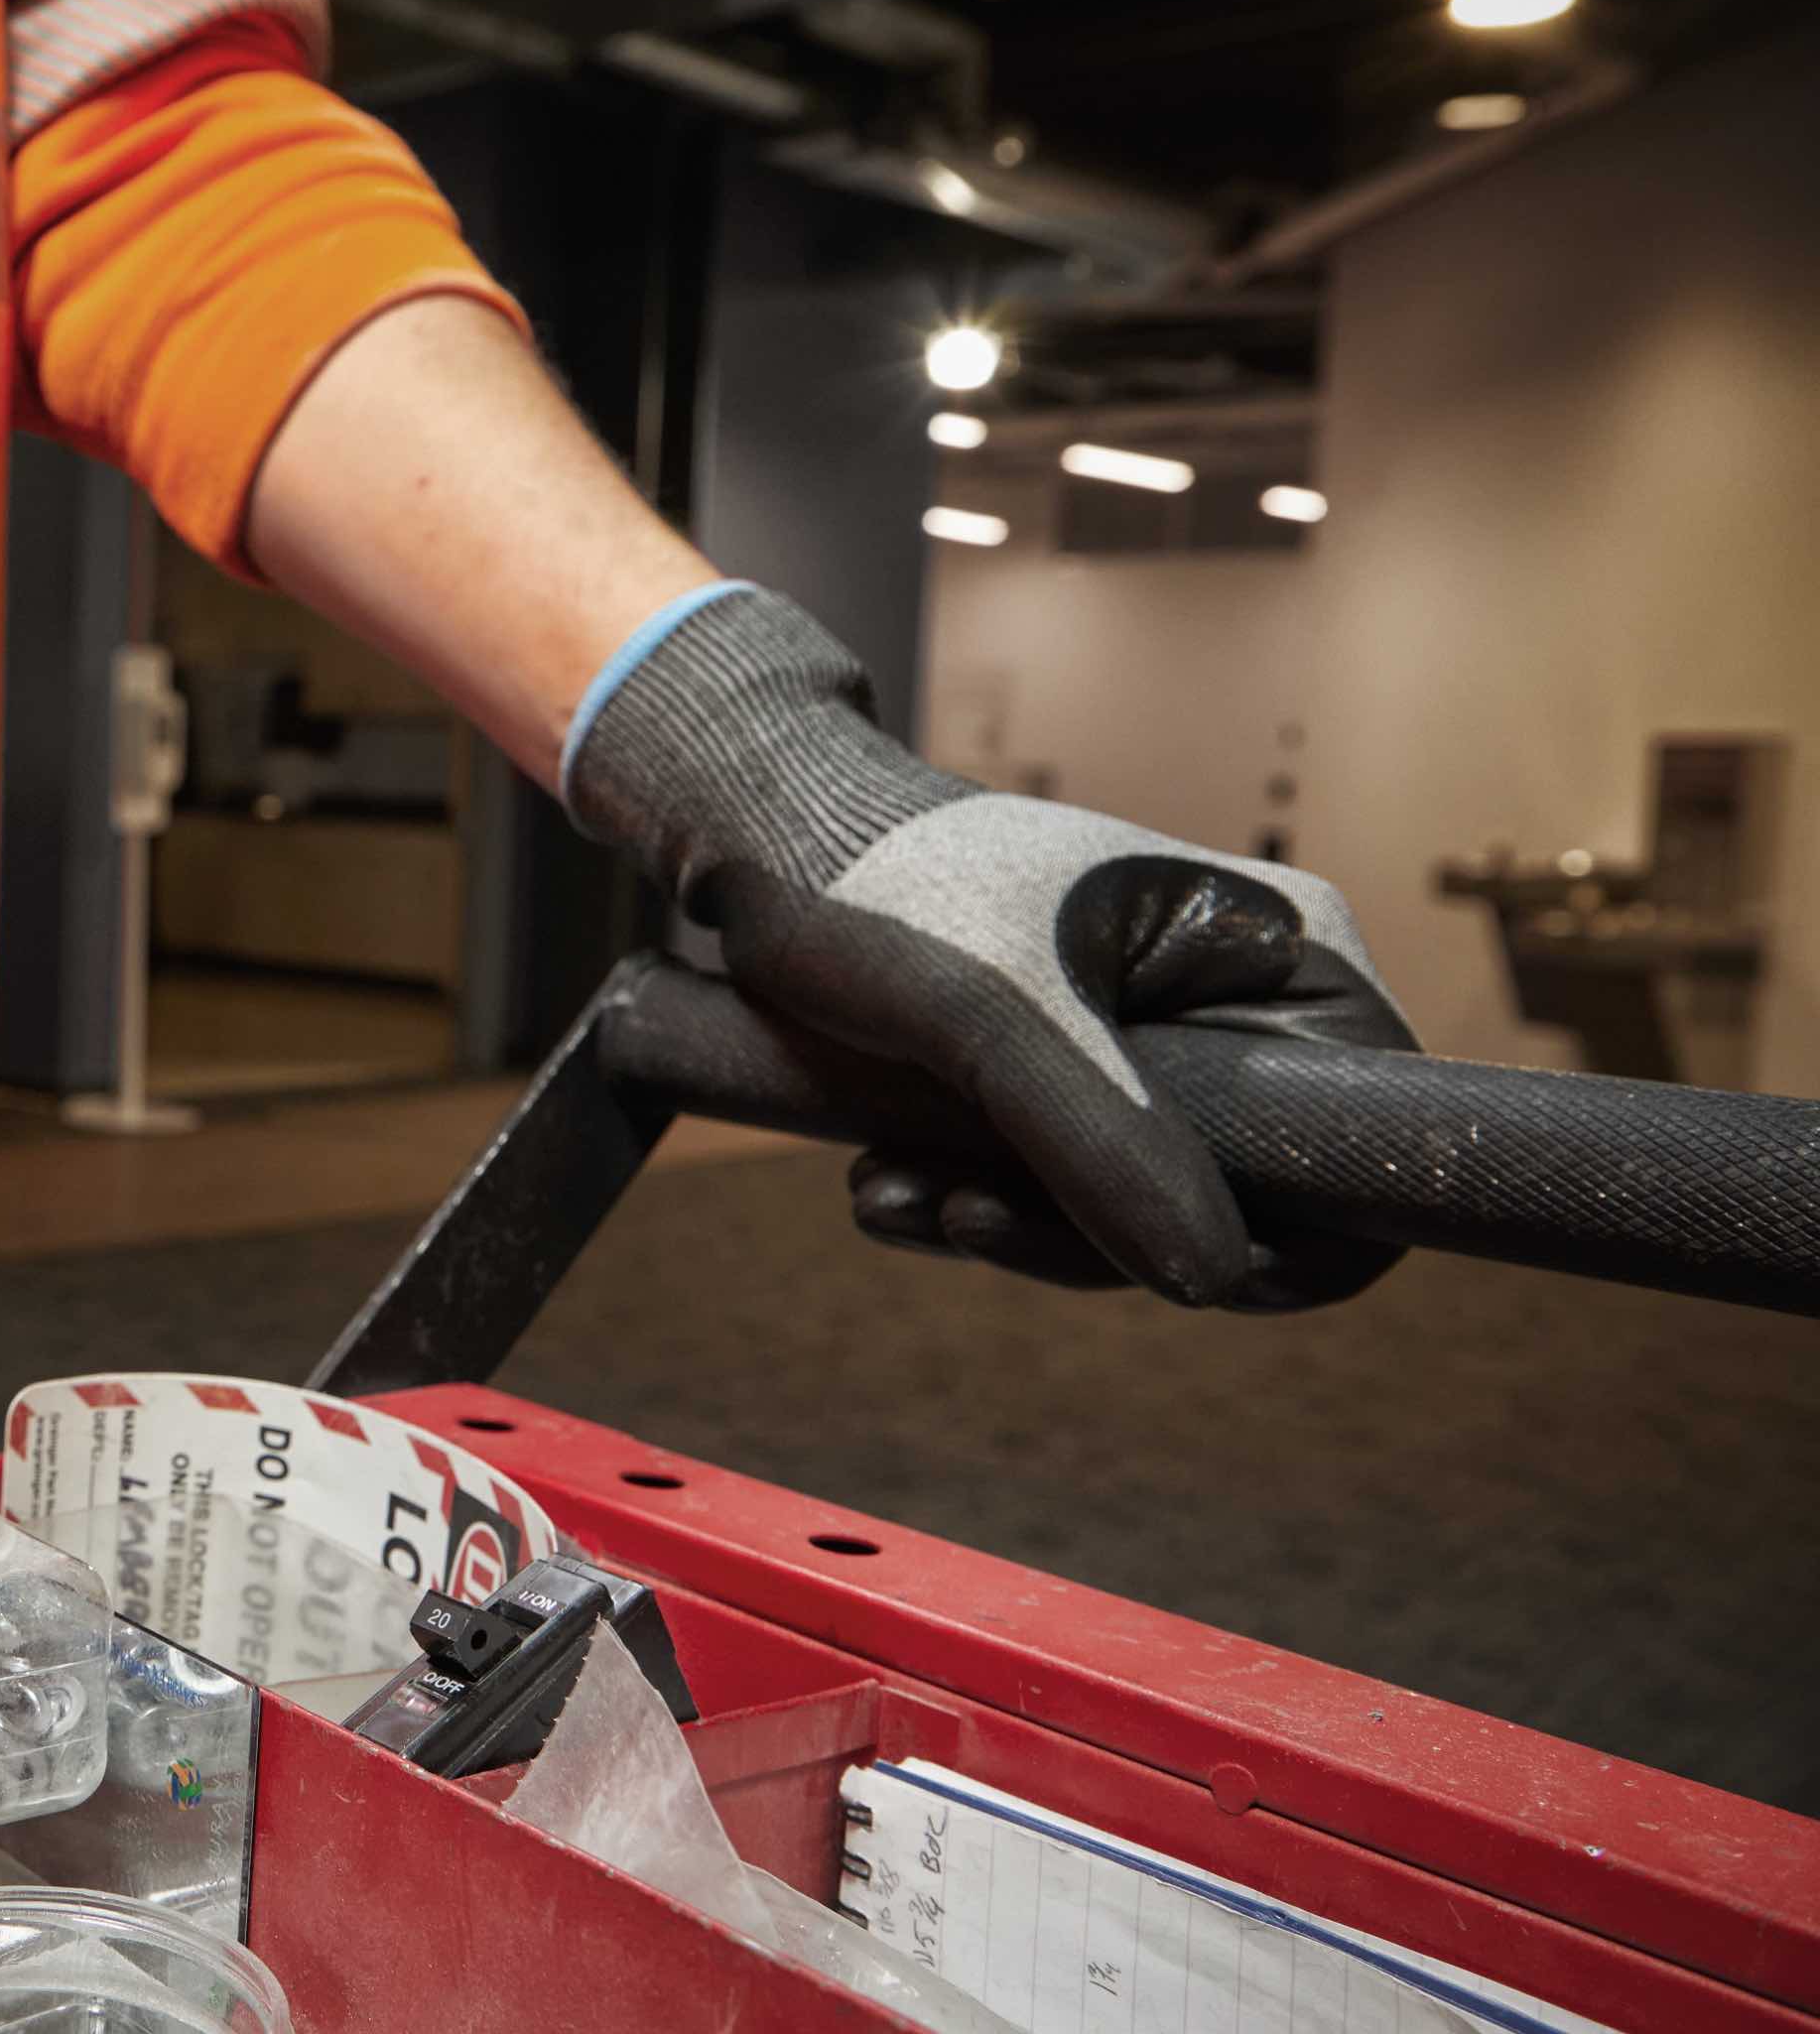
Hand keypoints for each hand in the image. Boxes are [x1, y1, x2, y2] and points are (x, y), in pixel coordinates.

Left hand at [566, 585, 1413, 1309]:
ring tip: (887, 1190)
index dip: (1303, 1241)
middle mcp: (1235, 1002)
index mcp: (1279, 950)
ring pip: (1131, 1209)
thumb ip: (1102, 1141)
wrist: (755, 844)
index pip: (1371, 1136)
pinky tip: (881, 1187)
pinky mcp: (1070, 1083)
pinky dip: (972, 1203)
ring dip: (1007, 1224)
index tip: (1183, 1278)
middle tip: (958, 1213)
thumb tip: (1216, 1282)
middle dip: (1092, 1234)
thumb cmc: (882, 884)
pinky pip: (1057, 1190)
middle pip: (1239, 1199)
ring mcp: (1153, 1049)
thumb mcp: (994, 1015)